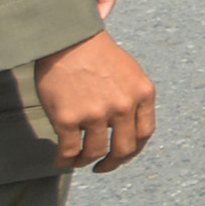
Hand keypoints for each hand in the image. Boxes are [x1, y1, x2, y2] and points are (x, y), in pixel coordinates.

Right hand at [35, 32, 156, 173]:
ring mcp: (96, 114)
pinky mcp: (69, 118)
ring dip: (86, 162)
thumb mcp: (130, 72)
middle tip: (103, 167)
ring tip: (79, 161)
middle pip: (124, 149)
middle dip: (113, 163)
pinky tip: (60, 160)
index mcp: (142, 93)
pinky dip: (64, 160)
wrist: (67, 38)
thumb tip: (128, 128)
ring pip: (95, 153)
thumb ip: (133, 98)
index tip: (123, 155)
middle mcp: (123, 106)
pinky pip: (68, 151)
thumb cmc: (96, 53)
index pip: (144, 133)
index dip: (134, 149)